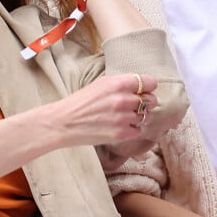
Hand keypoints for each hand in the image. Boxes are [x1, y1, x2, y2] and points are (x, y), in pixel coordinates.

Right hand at [42, 73, 158, 147]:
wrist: (64, 122)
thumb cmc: (82, 101)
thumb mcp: (102, 83)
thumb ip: (123, 82)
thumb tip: (143, 85)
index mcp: (119, 83)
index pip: (150, 82)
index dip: (149, 87)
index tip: (145, 90)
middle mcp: (123, 100)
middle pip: (152, 100)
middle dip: (146, 103)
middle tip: (136, 105)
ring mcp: (123, 118)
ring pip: (147, 117)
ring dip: (140, 117)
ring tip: (126, 117)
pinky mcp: (120, 134)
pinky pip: (138, 130)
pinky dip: (132, 130)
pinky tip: (121, 127)